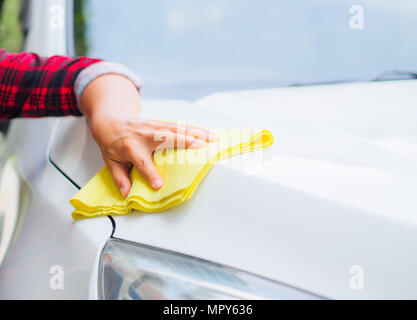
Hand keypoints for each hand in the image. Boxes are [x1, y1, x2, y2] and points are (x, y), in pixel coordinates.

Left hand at [80, 74, 214, 196]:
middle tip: (201, 146)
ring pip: (177, 128)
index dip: (150, 174)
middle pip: (166, 137)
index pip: (141, 162)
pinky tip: (207, 132)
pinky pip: (179, 125)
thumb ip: (120, 178)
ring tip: (213, 137)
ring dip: (196, 132)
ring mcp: (154, 126)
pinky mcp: (160, 123)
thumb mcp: (111, 163)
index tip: (159, 185)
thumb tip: (128, 194)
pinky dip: (194, 128)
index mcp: (130, 147)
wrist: (111, 121)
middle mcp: (144, 135)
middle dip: (184, 141)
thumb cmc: (112, 144)